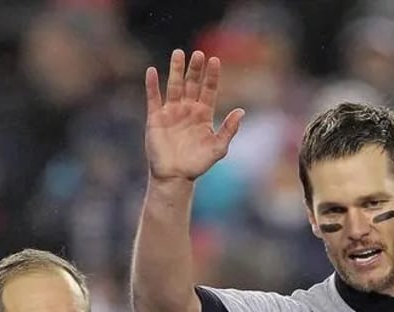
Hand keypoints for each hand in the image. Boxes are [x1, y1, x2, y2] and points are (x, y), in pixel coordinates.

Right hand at [145, 49, 243, 181]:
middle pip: (192, 83)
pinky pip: (153, 98)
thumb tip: (241, 111)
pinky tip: (152, 71)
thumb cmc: (197, 164)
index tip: (215, 60)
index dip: (212, 76)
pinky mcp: (155, 118)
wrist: (175, 176)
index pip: (209, 89)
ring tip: (178, 53)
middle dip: (195, 69)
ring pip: (174, 86)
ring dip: (176, 70)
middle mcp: (188, 109)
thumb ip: (229, 129)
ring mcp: (171, 112)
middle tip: (198, 54)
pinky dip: (152, 85)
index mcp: (204, 114)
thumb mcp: (219, 148)